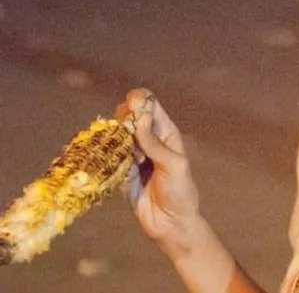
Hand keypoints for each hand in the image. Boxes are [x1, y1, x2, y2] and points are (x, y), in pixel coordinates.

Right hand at [117, 89, 201, 260]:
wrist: (171, 224)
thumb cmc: (180, 192)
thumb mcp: (174, 165)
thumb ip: (156, 144)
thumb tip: (140, 119)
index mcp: (166, 134)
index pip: (152, 108)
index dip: (141, 100)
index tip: (131, 101)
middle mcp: (149, 141)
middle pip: (131, 119)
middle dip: (123, 117)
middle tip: (121, 127)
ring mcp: (134, 157)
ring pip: (117, 137)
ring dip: (110, 136)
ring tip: (107, 140)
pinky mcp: (121, 173)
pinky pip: (109, 158)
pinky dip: (101, 154)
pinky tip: (92, 151)